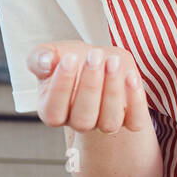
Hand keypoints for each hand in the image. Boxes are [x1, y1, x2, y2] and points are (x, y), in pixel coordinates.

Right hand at [26, 41, 149, 133]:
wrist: (101, 60)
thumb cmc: (74, 60)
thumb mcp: (52, 53)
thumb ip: (40, 57)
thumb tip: (44, 61)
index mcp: (53, 110)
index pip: (54, 111)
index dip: (61, 86)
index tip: (69, 59)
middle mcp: (78, 122)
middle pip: (83, 119)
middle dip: (89, 86)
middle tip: (94, 57)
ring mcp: (104, 123)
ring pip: (109, 122)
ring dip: (112, 91)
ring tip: (113, 62)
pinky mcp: (129, 119)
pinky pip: (135, 121)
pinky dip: (136, 101)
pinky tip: (131, 77)